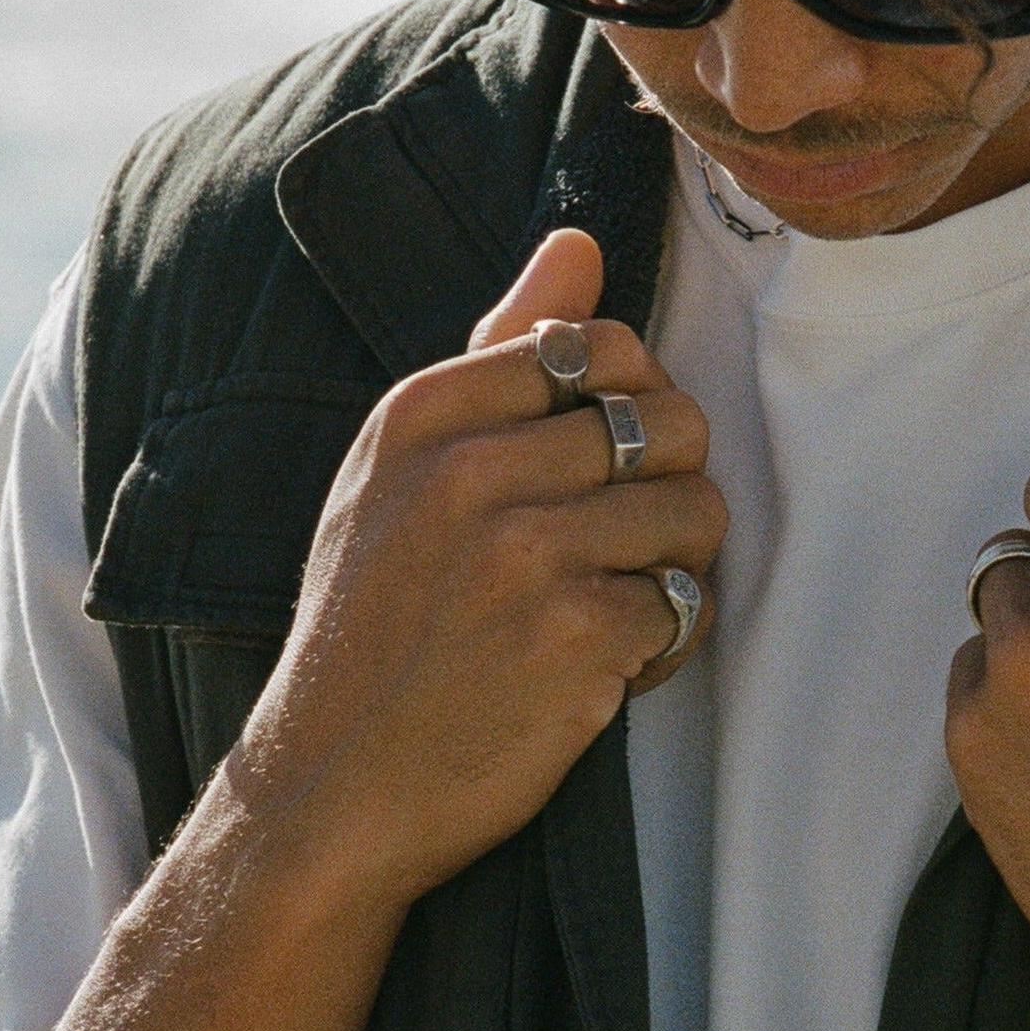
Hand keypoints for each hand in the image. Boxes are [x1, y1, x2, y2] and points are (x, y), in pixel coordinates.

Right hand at [229, 227, 726, 910]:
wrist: (331, 789)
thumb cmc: (374, 625)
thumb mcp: (399, 472)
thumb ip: (497, 354)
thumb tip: (581, 241)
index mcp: (425, 412)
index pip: (604, 348)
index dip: (629, 411)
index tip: (592, 473)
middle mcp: (473, 468)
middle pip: (672, 423)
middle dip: (666, 488)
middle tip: (614, 547)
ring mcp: (526, 552)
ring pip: (698, 511)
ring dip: (674, 568)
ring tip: (607, 609)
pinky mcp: (576, 636)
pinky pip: (687, 605)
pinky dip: (663, 645)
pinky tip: (600, 671)